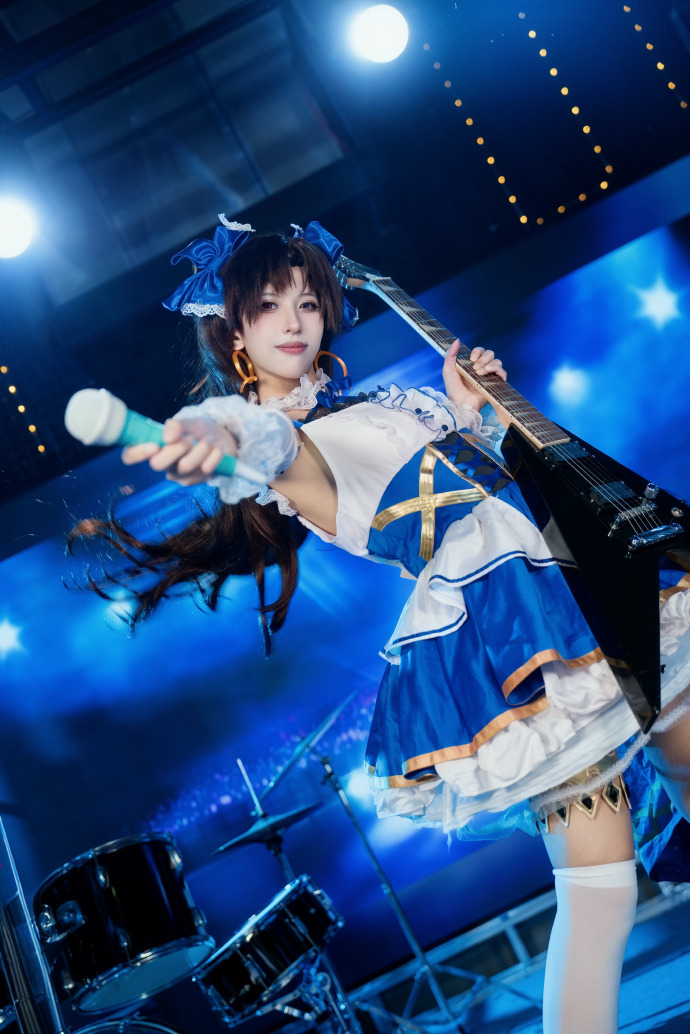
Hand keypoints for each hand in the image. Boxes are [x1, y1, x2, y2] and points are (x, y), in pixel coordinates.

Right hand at [121, 416, 237, 485]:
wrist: (222, 439)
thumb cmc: (198, 430)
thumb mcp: (188, 422)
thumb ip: (177, 426)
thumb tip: (167, 436)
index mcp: (153, 448)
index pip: (130, 455)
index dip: (137, 453)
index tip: (155, 445)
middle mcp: (162, 464)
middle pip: (158, 464)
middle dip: (177, 448)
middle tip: (190, 438)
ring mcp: (179, 476)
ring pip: (186, 466)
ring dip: (201, 448)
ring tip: (208, 439)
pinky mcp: (196, 481)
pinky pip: (205, 469)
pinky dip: (214, 455)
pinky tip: (216, 450)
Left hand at [442, 341, 506, 410]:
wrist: (460, 403)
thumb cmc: (453, 389)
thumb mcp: (448, 370)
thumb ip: (451, 355)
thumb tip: (457, 340)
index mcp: (472, 365)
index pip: (481, 351)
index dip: (477, 351)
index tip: (471, 359)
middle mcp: (483, 369)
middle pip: (490, 354)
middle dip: (482, 358)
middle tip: (474, 368)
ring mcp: (490, 377)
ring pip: (497, 361)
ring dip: (488, 363)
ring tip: (479, 373)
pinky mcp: (496, 384)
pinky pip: (503, 372)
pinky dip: (496, 369)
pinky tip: (487, 372)